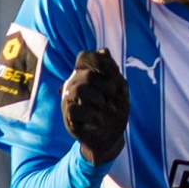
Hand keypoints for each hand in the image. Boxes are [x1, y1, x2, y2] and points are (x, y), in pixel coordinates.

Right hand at [62, 49, 127, 164]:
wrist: (112, 137)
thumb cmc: (115, 111)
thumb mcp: (120, 90)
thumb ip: (113, 71)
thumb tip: (104, 50)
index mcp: (86, 76)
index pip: (84, 57)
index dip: (101, 62)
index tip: (115, 75)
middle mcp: (74, 85)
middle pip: (86, 74)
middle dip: (106, 85)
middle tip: (112, 96)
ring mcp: (69, 101)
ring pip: (77, 89)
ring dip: (98, 99)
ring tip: (105, 107)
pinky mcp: (68, 118)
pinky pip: (74, 109)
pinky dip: (93, 115)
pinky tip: (100, 119)